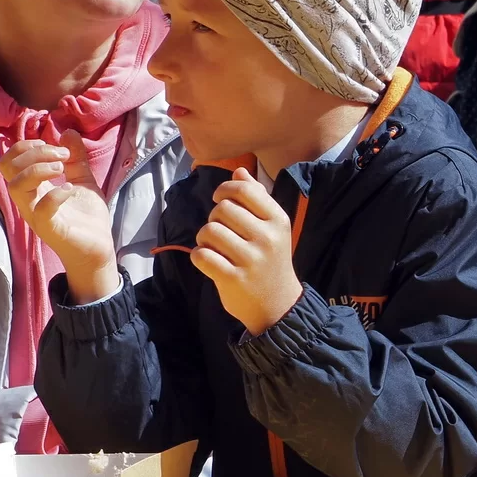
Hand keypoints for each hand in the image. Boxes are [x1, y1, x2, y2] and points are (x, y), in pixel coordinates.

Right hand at [1, 134, 119, 300]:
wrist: (99, 246)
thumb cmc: (86, 215)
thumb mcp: (82, 178)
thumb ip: (75, 157)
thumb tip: (67, 131)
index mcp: (32, 187)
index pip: (9, 160)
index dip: (25, 146)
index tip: (53, 146)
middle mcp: (28, 200)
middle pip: (8, 168)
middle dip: (33, 153)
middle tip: (61, 155)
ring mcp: (35, 214)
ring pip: (17, 186)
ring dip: (39, 169)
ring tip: (61, 168)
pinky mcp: (49, 228)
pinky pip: (41, 209)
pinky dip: (55, 194)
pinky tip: (70, 189)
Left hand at [190, 170, 303, 335]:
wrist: (278, 305)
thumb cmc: (271, 260)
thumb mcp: (273, 228)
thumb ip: (257, 198)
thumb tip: (239, 171)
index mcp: (278, 220)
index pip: (244, 191)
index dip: (224, 190)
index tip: (220, 200)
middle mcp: (267, 238)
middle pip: (222, 209)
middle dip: (214, 218)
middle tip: (220, 231)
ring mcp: (250, 259)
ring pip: (209, 231)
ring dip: (204, 238)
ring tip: (213, 247)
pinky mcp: (233, 279)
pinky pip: (201, 255)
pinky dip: (199, 256)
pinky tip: (208, 261)